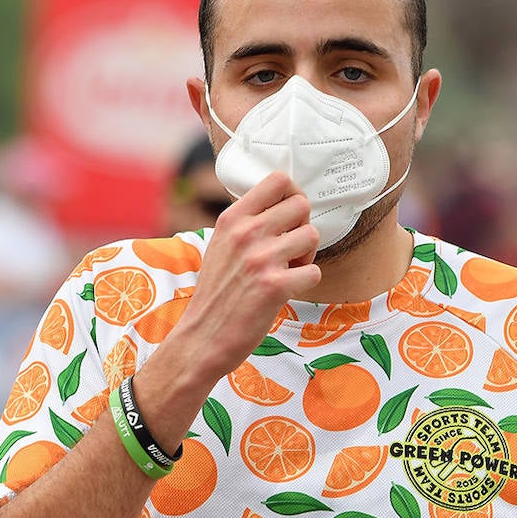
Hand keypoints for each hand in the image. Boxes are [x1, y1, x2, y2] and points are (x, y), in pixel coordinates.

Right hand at [171, 172, 320, 379]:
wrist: (202, 337)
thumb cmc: (216, 294)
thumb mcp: (220, 246)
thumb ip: (246, 224)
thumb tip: (282, 205)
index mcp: (231, 219)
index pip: (278, 180)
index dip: (293, 195)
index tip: (290, 214)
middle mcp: (245, 233)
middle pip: (301, 206)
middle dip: (301, 227)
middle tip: (289, 250)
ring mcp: (260, 258)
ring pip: (312, 235)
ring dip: (306, 256)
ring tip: (287, 270)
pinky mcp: (274, 286)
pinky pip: (314, 271)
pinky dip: (306, 283)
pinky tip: (287, 290)